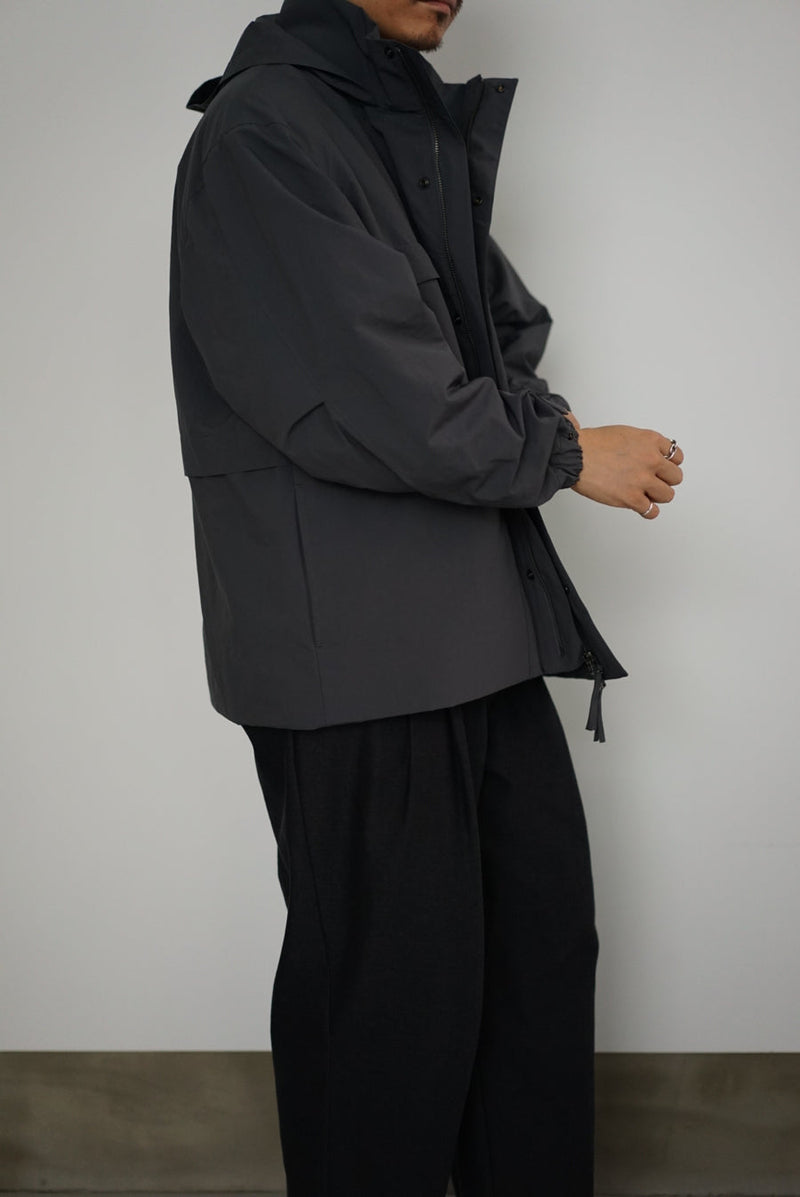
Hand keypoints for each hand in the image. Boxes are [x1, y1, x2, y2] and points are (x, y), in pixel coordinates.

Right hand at [570, 425, 684, 518]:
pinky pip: (652, 511)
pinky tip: (640, 506)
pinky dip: (647, 511)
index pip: (677, 457)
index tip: (663, 469)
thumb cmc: (593, 444)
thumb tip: (650, 455)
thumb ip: (643, 445)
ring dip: (657, 496)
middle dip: (665, 480)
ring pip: (667, 495)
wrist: (576, 455)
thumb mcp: (626, 433)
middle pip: (675, 477)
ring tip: (645, 494)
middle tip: (653, 482)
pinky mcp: (631, 498)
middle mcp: (651, 460)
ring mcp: (642, 480)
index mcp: (651, 441)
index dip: (670, 464)